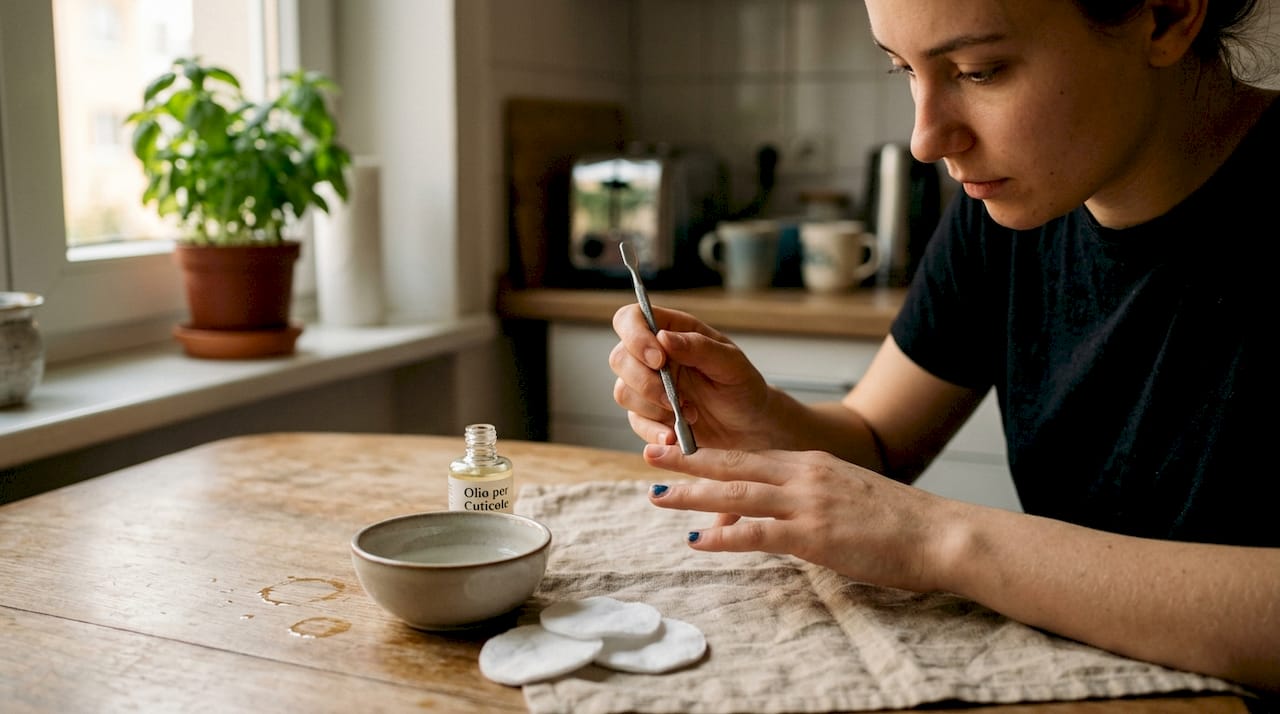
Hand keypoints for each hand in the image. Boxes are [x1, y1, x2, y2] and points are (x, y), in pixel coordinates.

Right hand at [610, 304, 774, 449]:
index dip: (635, 336)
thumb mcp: (731, 364)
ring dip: (654, 408)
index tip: (658, 359)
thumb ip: (699, 347)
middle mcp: (654, 356)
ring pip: (623, 392)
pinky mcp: (648, 415)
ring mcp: (648, 386)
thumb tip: (664, 338)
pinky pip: (635, 422)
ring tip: (690, 415)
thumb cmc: (742, 387)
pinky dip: (654, 431)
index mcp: (672, 331)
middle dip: (645, 382)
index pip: (631, 319)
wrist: (750, 427)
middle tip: (677, 399)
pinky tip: (675, 436)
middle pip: (620, 358)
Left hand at [642, 443, 955, 592]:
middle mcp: (803, 475)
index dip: (709, 450)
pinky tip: (698, 541)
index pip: (749, 454)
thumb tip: (786, 509)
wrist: (941, 533)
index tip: (677, 445)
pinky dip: (724, 535)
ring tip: (658, 495)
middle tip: (649, 452)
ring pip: (736, 491)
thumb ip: (813, 496)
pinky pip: (758, 533)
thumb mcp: (849, 494)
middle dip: (687, 458)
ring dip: (693, 494)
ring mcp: (806, 503)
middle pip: (733, 462)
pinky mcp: (814, 535)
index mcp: (810, 463)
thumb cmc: (901, 521)